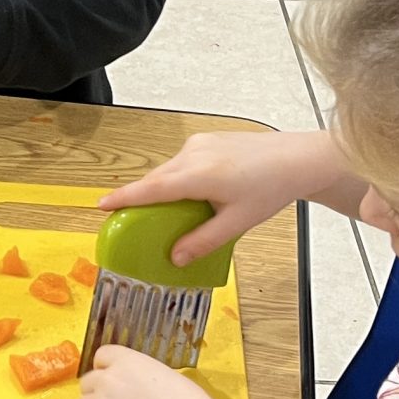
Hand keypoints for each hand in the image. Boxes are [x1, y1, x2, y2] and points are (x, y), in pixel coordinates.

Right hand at [100, 129, 353, 264]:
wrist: (297, 159)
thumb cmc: (270, 188)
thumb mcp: (236, 222)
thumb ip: (203, 241)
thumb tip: (176, 258)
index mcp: (198, 174)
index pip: (151, 189)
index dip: (124, 198)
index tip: (101, 206)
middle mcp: (193, 154)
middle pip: (155, 179)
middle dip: (138, 197)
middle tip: (124, 217)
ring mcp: (199, 144)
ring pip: (168, 170)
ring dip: (160, 188)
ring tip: (159, 212)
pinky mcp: (206, 140)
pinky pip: (180, 161)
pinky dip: (175, 178)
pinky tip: (186, 194)